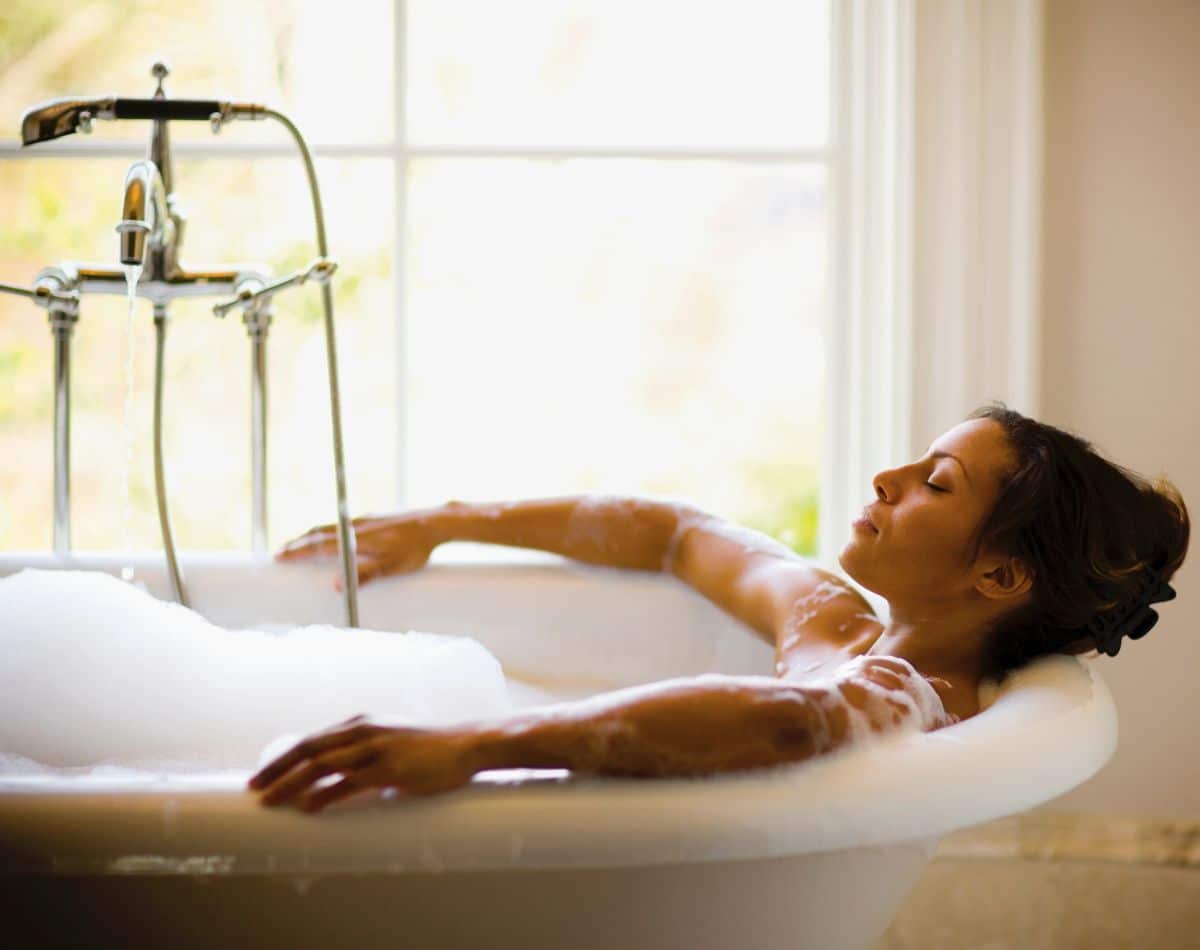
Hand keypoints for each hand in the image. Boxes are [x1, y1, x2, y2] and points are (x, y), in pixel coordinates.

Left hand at [247, 714, 479, 812]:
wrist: (467, 745)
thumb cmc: (430, 749)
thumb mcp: (391, 741)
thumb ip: (367, 752)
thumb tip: (343, 779)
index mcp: (361, 724)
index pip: (312, 739)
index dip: (283, 757)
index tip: (262, 775)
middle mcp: (363, 731)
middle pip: (308, 749)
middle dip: (277, 769)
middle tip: (253, 789)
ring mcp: (376, 749)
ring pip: (322, 765)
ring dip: (291, 783)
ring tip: (269, 800)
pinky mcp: (390, 768)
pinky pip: (349, 783)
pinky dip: (324, 794)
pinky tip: (307, 807)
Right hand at [275, 510, 440, 588]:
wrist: (436, 522)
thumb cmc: (415, 548)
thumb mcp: (391, 567)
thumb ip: (365, 576)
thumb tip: (337, 587)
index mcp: (355, 538)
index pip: (318, 545)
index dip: (297, 552)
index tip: (278, 557)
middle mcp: (356, 525)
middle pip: (319, 533)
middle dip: (298, 543)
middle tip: (280, 553)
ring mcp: (365, 520)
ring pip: (330, 527)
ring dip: (311, 536)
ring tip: (300, 545)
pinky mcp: (374, 519)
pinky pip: (342, 525)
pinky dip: (328, 531)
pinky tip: (332, 538)